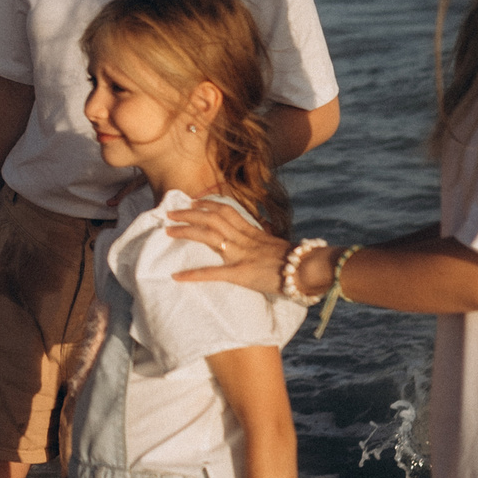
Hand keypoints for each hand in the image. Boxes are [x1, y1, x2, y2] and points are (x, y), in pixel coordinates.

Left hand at [167, 203, 292, 295]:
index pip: (226, 210)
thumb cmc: (297, 261)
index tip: (193, 201)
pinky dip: (194, 274)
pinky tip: (177, 276)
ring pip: (209, 236)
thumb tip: (261, 237)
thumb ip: (264, 240)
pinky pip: (214, 273)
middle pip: (212, 217)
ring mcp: (242, 255)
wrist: (309, 270)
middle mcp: (244, 239)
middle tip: (170, 212)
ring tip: (168, 230)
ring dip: (186, 231)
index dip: (207, 203)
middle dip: (189, 213)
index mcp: (253, 232)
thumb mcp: (277, 245)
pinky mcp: (241, 274)